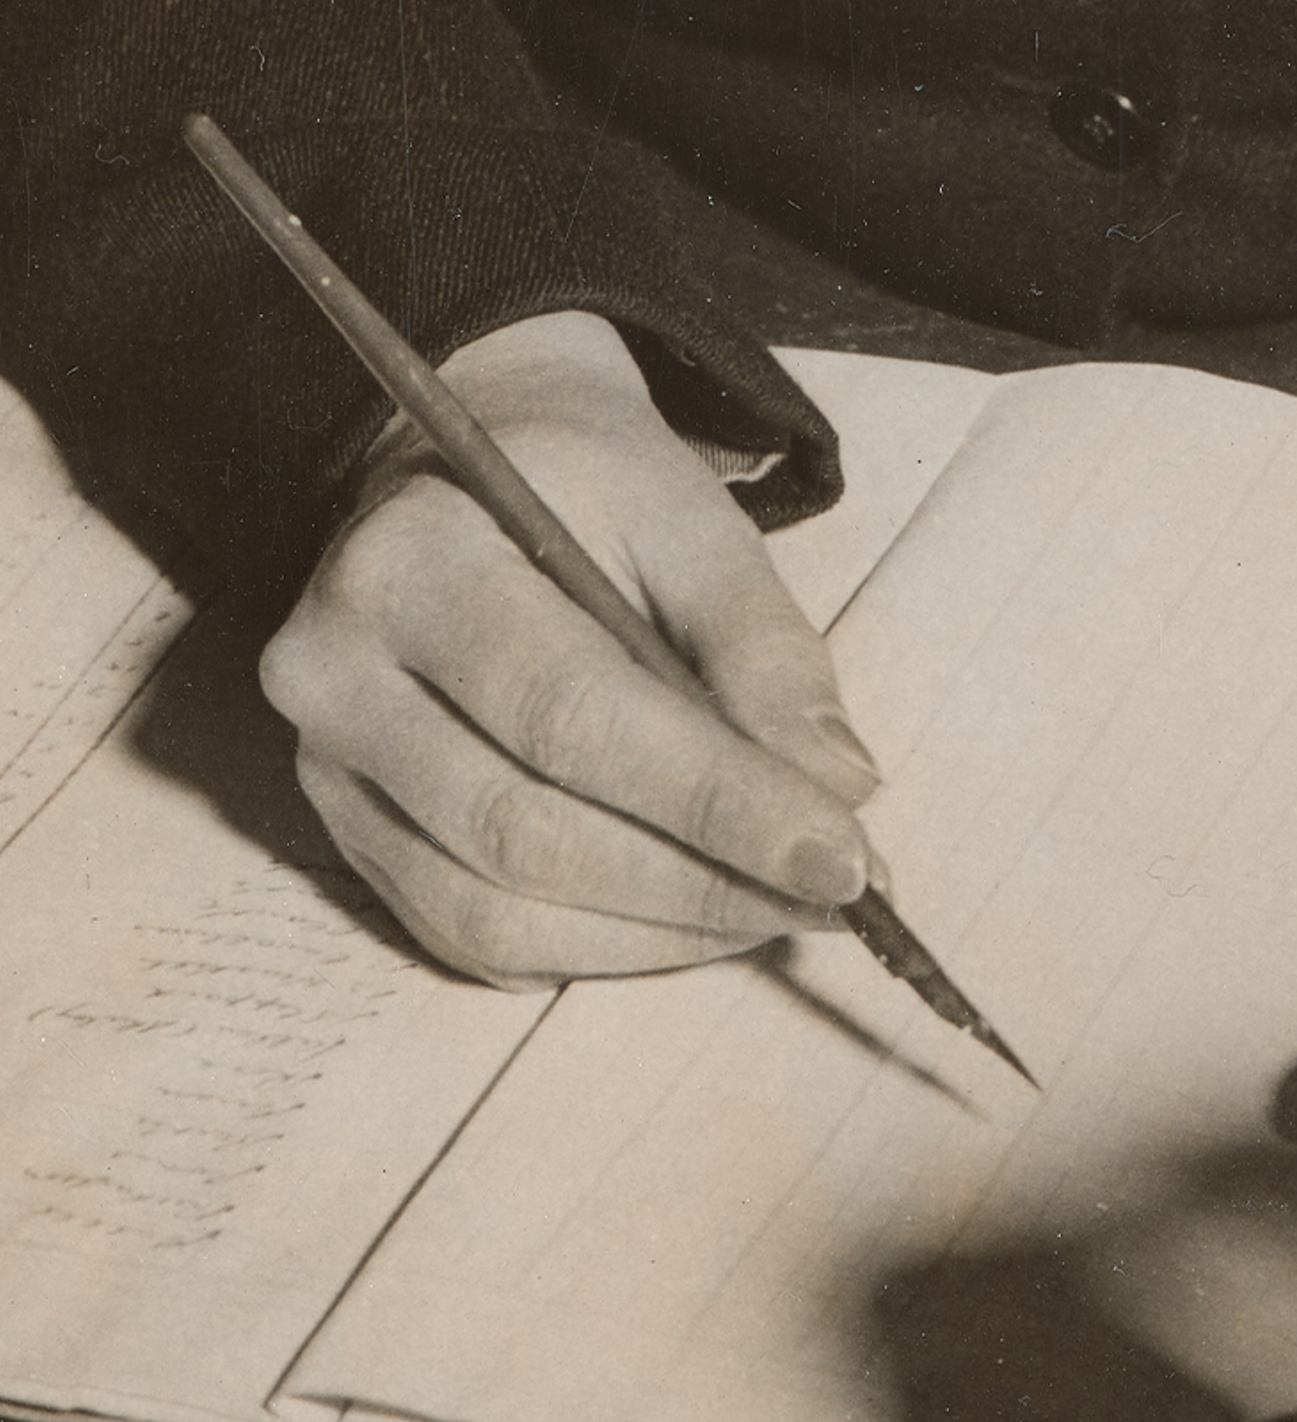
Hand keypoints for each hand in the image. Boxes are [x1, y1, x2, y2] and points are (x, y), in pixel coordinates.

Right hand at [259, 311, 879, 984]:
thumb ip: (762, 644)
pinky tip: (691, 914)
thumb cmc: (585, 488)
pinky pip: (473, 937)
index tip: (842, 858)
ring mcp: (328, 767)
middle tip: (836, 894)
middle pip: (526, 832)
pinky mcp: (350, 834)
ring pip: (495, 910)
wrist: (464, 473)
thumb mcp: (687, 512)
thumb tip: (837, 788)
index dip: (716, 802)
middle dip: (704, 884)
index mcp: (410, 564)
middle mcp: (335, 674)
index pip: (570, 715)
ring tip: (778, 907)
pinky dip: (601, 948)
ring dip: (662, 934)